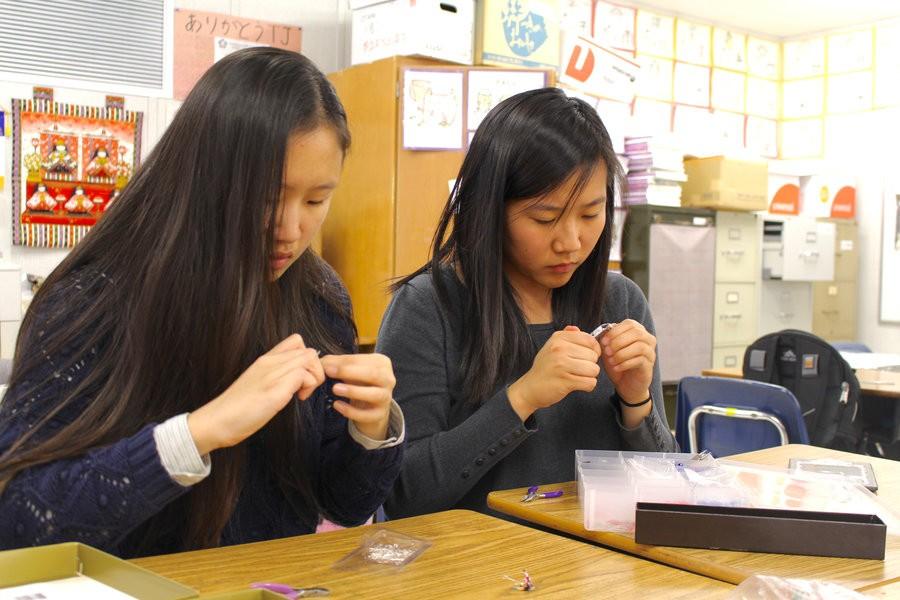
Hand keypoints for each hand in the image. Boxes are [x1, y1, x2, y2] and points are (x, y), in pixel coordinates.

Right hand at [187, 334, 324, 454]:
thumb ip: (276, 376)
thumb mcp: (259, 384)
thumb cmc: (237, 408)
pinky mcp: (274, 390)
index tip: (301, 379)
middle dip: (315, 370)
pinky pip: (303, 376)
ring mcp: (271, 374)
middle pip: (308, 350)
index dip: (307, 360)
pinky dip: (307, 388)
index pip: (296, 342)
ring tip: (301, 394)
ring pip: (309, 359)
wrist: (216, 421)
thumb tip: (297, 379)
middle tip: (304, 389)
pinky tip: (296, 399)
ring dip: (313, 378)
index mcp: (265, 360)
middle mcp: (269, 362)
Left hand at [321, 353, 394, 440]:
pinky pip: (367, 414)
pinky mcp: (380, 414)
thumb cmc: (359, 382)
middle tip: (329, 372)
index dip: (345, 362)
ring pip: (374, 394)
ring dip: (354, 391)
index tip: (327, 365)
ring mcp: (386, 397)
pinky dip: (351, 411)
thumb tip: (322, 363)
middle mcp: (388, 379)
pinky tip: (337, 405)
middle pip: (373, 374)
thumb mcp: (350, 369)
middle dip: (350, 372)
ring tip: (335, 389)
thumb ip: (336, 363)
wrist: (370, 405)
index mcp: (382, 363)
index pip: (364, 360)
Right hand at [508, 326, 600, 420]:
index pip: (590, 340)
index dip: (594, 349)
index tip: (588, 356)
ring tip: (578, 376)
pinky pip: (590, 383)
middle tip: (578, 369)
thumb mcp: (552, 347)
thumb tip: (576, 329)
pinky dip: (587, 386)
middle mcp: (560, 349)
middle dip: (590, 364)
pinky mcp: (565, 381)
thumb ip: (566, 336)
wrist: (530, 388)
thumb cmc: (545, 368)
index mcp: (558, 338)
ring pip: (594, 370)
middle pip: (593, 356)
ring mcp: (562, 365)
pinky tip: (577, 385)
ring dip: (589, 376)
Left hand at [598, 319, 655, 405]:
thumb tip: (575, 329)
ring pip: (639, 347)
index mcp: (637, 331)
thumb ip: (597, 338)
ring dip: (621, 353)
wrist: (626, 384)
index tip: (603, 342)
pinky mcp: (649, 365)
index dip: (615, 332)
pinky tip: (616, 368)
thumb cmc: (615, 363)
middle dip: (618, 342)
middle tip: (606, 352)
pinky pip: (640, 360)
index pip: (629, 323)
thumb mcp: (605, 349)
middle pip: (636, 333)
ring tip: (611, 361)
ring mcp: (650, 352)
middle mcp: (647, 339)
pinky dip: (625, 363)